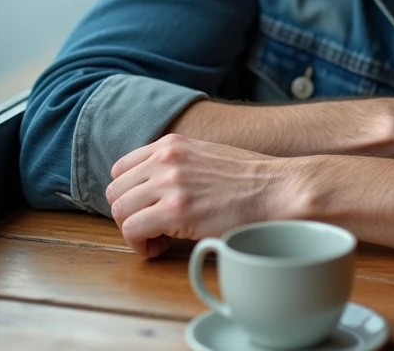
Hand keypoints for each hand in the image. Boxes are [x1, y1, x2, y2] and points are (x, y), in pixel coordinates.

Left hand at [106, 134, 297, 257]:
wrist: (278, 190)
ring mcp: (169, 184)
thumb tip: (156, 188)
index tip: (146, 209)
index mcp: (171, 144)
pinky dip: (141, 245)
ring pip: (119, 212)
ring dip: (133, 232)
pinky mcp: (175, 211)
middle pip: (115, 192)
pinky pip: (133, 231)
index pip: (121, 168)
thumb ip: (178, 164)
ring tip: (157, 240)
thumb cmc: (251, 180)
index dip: (129, 194)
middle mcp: (165, 159)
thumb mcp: (207, 156)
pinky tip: (160, 248)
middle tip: (151, 229)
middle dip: (128, 215)